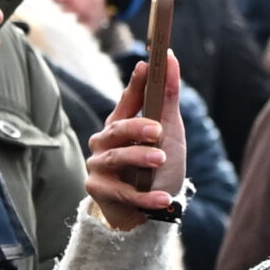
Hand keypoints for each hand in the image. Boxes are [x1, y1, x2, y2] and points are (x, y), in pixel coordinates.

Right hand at [83, 52, 185, 232]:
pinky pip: (122, 191)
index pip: (127, 100)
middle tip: (157, 130)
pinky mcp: (98, 190)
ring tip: (160, 160)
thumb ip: (167, 97)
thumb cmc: (157, 167)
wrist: (146, 211)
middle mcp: (104, 142)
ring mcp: (98, 165)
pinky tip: (164, 199)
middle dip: (136, 127)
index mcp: (120, 124)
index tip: (146, 67)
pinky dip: (145, 196)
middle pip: (116, 129)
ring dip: (140, 158)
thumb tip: (171, 58)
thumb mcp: (169, 133)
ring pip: (117, 157)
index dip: (135, 84)